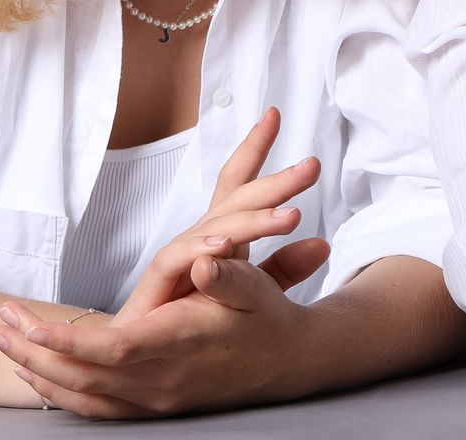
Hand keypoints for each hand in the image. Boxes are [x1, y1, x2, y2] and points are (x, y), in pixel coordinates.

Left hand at [0, 254, 315, 416]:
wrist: (290, 361)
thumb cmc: (266, 316)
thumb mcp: (256, 288)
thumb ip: (229, 275)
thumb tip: (206, 261)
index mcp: (180, 347)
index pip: (111, 350)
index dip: (67, 343)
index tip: (29, 326)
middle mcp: (163, 381)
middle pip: (83, 376)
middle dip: (33, 353)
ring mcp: (157, 399)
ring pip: (84, 396)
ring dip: (38, 373)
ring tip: (3, 345)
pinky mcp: (155, 406)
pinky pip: (97, 408)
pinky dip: (62, 394)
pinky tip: (39, 375)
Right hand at [113, 105, 326, 323]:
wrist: (140, 351)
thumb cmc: (191, 315)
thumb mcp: (250, 290)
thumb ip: (283, 269)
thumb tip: (325, 244)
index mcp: (220, 233)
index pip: (238, 183)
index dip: (254, 148)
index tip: (274, 114)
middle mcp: (198, 237)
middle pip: (236, 198)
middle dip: (274, 180)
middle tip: (311, 166)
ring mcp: (177, 256)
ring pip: (215, 227)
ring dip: (253, 220)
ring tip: (290, 216)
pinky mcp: (156, 284)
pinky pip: (178, 259)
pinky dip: (202, 250)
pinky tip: (225, 245)